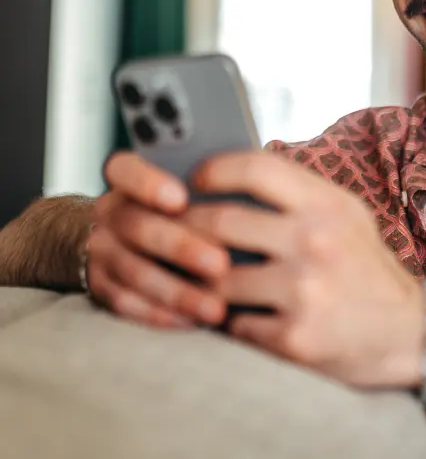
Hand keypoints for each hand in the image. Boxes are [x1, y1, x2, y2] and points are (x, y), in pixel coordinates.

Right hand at [87, 153, 230, 327]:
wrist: (134, 239)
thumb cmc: (189, 206)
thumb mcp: (197, 187)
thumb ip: (216, 185)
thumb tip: (258, 195)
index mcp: (130, 177)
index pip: (124, 169)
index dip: (148, 182)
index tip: (181, 198)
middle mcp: (110, 211)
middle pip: (136, 225)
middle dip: (180, 246)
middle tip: (221, 264)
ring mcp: (102, 250)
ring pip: (133, 271)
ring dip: (177, 291)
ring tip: (217, 307)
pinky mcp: (102, 288)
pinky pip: (127, 305)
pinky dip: (162, 315)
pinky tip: (194, 322)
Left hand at [184, 151, 425, 388]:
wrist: (407, 332)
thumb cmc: (367, 268)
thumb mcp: (346, 215)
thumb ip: (298, 195)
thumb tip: (232, 177)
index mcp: (326, 204)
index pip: (256, 168)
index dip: (214, 170)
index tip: (194, 181)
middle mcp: (315, 241)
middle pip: (221, 223)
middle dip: (186, 229)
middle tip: (173, 234)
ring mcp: (303, 291)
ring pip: (216, 281)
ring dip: (200, 283)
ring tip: (196, 281)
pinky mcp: (293, 339)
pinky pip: (233, 325)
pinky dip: (227, 323)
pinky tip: (234, 318)